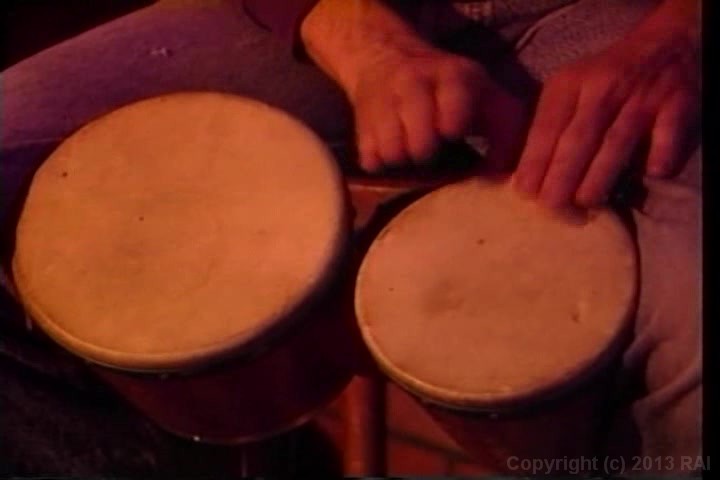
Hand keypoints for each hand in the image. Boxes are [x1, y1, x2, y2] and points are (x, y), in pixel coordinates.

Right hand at [348, 45, 525, 171]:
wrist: (385, 57)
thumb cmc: (448, 91)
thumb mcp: (484, 96)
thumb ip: (506, 131)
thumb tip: (504, 174)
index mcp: (450, 76)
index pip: (451, 98)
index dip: (452, 121)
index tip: (453, 134)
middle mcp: (411, 85)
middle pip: (418, 140)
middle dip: (427, 151)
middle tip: (432, 150)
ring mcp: (382, 104)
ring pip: (392, 152)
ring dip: (404, 160)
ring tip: (411, 151)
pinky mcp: (360, 125)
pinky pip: (370, 159)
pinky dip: (381, 163)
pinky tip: (390, 152)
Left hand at [513, 27, 698, 207]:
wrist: (663, 45)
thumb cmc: (603, 79)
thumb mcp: (567, 88)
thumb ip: (547, 124)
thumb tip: (524, 173)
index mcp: (570, 85)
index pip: (548, 127)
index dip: (536, 161)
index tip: (525, 192)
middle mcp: (603, 89)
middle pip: (579, 139)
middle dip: (562, 176)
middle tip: (551, 207)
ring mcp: (641, 97)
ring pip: (616, 142)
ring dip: (599, 177)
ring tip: (585, 203)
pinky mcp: (677, 105)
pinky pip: (666, 136)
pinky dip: (659, 157)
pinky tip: (650, 175)